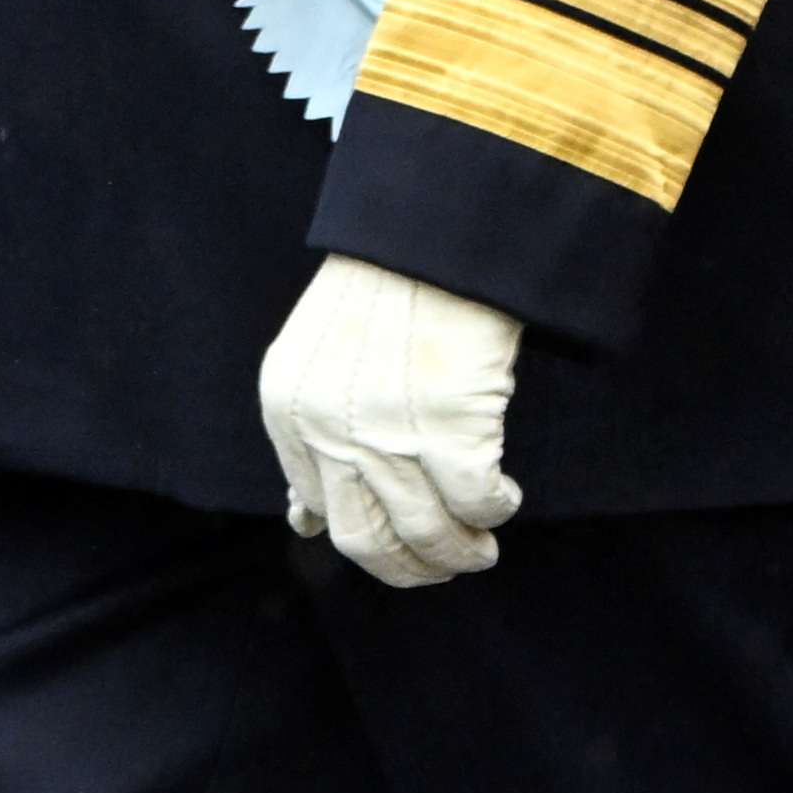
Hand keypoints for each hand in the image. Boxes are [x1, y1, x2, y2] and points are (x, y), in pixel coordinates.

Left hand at [257, 259, 522, 589]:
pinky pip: (476, 500)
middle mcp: (327, 428)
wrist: (436, 225)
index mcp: (288, 411)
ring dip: (462, 550)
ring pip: (427, 532)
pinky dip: (495, 510)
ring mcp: (386, 429)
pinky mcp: (449, 422)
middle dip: (414, 568)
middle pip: (367, 541)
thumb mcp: (318, 361)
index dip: (372, 544)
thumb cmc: (388, 285)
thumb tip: (303, 519)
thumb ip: (309, 438)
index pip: (321, 516)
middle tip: (450, 563)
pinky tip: (504, 498)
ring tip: (484, 544)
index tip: (405, 549)